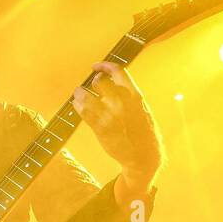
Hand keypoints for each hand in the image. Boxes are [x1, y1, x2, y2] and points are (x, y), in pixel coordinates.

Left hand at [73, 62, 162, 187]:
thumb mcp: (142, 108)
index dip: (104, 66)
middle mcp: (122, 103)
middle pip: (100, 82)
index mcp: (135, 96)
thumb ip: (129, 96)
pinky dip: (78, 105)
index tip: (96, 66)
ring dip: (80, 94)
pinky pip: (83, 111)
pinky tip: (78, 105)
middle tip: (93, 86)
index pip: (118, 72)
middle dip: (94, 82)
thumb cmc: (143, 132)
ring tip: (79, 96)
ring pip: (86, 96)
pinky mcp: (101, 128)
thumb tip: (112, 84)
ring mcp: (110, 116)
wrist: (144, 155)